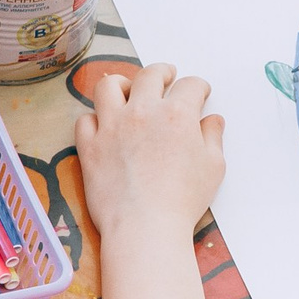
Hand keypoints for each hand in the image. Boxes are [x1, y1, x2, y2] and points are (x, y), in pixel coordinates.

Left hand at [72, 63, 223, 241]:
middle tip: (166, 76)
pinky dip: (94, 118)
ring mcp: (112, 127)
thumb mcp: (213, 167)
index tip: (199, 91)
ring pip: (108, 86)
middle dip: (162, 72)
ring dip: (121, 83)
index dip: (197, 86)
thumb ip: (213, 137)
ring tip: (127, 88)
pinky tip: (103, 124)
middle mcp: (142, 112)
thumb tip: (213, 120)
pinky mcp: (90, 147)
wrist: (145, 226)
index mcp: (176, 114)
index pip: (189, 86)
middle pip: (149, 76)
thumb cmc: (182, 200)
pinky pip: (85, 120)